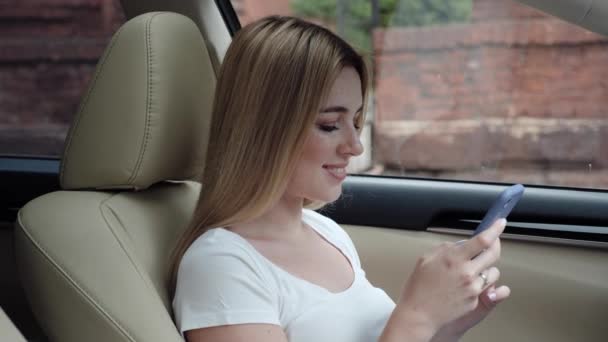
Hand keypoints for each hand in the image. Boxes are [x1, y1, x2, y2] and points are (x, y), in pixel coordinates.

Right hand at [393, 219, 506, 336]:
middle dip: (495, 246)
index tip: (499, 223)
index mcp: (454, 259)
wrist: (418, 314)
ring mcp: (473, 288)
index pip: (482, 240)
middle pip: (493, 254)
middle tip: (492, 242)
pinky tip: (463, 284)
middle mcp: (467, 272)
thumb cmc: (418, 288)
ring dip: (486, 267)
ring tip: (472, 269)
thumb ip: (445, 249)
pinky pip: (483, 287)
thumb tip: (459, 245)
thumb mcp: (425, 259)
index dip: (494, 229)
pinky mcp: (475, 301)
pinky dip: (477, 282)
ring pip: (492, 272)